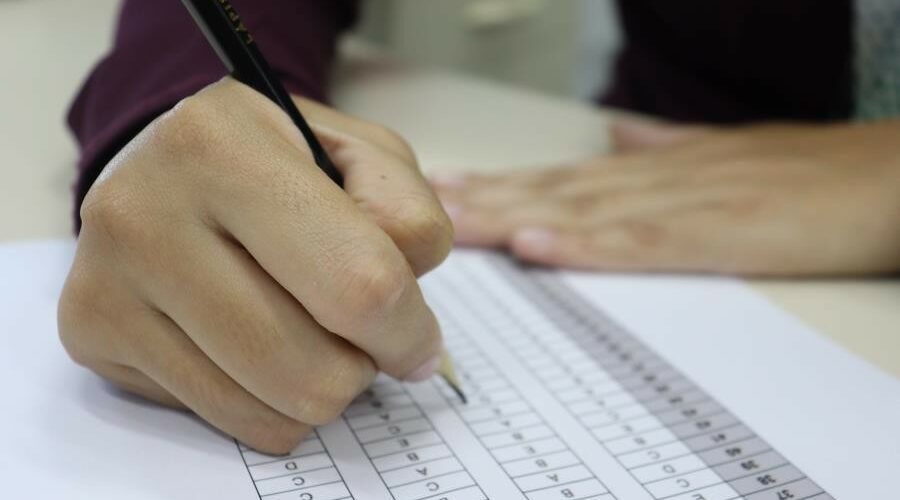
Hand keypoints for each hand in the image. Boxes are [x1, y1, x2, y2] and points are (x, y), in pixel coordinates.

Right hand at [58, 78, 452, 453]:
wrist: (169, 159)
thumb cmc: (281, 158)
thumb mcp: (363, 154)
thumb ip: (409, 220)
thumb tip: (409, 333)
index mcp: (223, 147)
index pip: (356, 283)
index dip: (407, 330)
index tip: (416, 338)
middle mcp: (145, 212)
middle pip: (310, 368)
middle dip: (362, 367)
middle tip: (358, 333)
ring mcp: (108, 279)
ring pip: (269, 409)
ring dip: (319, 390)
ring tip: (310, 333)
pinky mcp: (90, 331)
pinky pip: (223, 419)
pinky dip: (268, 403)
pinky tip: (258, 349)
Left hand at [432, 119, 899, 275]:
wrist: (884, 179)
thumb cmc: (808, 172)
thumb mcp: (725, 155)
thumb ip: (663, 147)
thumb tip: (616, 134)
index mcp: (656, 168)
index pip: (562, 176)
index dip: (500, 181)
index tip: (445, 187)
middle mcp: (656, 178)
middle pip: (554, 189)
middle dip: (486, 199)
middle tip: (420, 204)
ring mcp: (682, 202)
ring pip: (580, 210)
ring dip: (513, 216)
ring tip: (454, 222)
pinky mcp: (715, 232)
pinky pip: (638, 242)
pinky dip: (584, 244)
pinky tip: (539, 243)